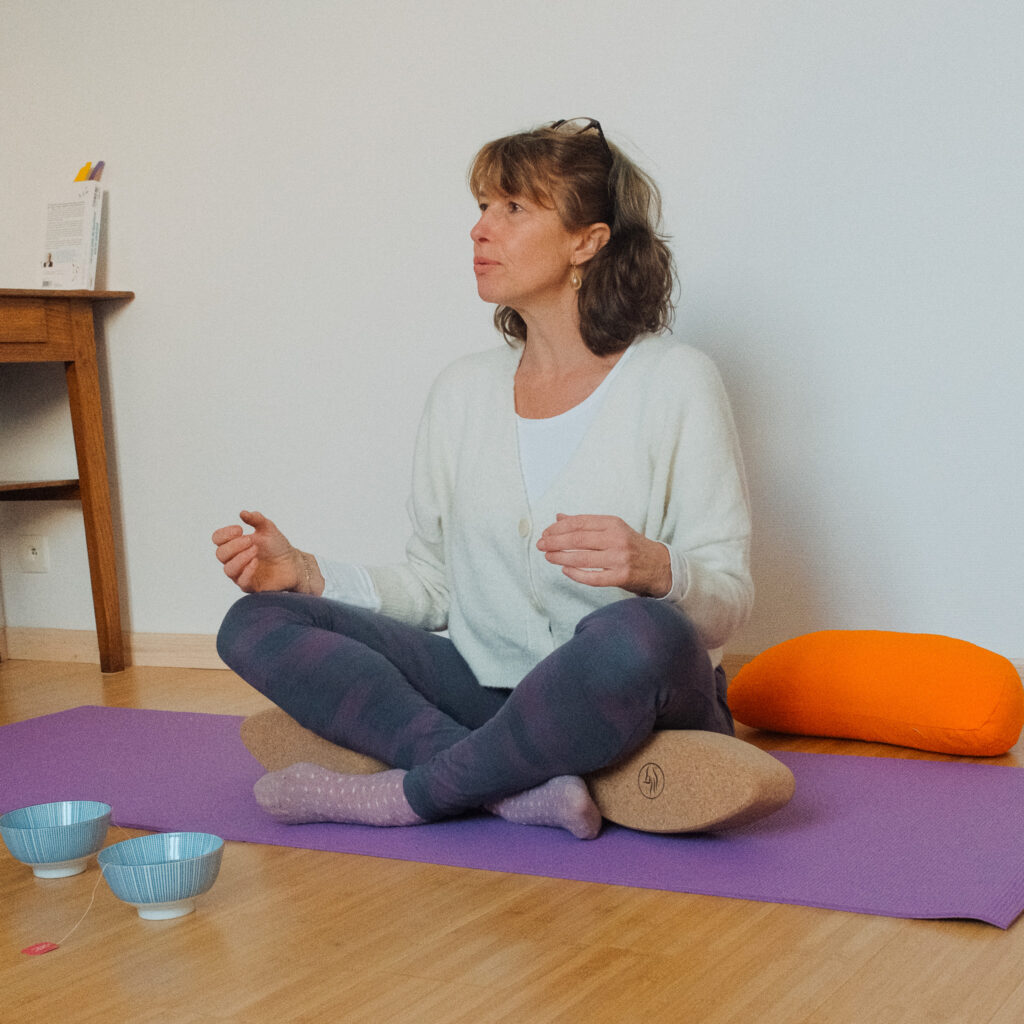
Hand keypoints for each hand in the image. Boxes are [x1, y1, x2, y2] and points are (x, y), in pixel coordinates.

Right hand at [212, 510, 319, 593]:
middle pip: (220, 554)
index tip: (239, 529)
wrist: (293, 563)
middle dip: (234, 545)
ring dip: (240, 558)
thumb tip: (243, 513)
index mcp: (234, 544)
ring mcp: (241, 574)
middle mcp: (234, 560)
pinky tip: (255, 562)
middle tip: (250, 540)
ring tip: (255, 550)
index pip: (217, 539)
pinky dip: (247, 571)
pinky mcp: (250, 586)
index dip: (224, 534)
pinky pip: (241, 581)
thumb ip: (256, 519)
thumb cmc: (278, 546)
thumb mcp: (268, 528)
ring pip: (228, 569)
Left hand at [536, 513, 671, 596]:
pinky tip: (565, 570)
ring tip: (548, 556)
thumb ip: (586, 524)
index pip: (580, 522)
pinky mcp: (621, 577)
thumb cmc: (632, 546)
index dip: (559, 527)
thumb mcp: (612, 529)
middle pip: (578, 539)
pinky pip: (593, 577)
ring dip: (561, 557)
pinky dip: (576, 574)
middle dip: (555, 542)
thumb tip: (559, 517)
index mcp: (613, 524)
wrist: (660, 566)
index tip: (545, 532)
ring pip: (583, 558)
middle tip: (541, 545)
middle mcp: (617, 539)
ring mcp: (620, 558)